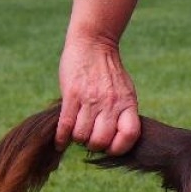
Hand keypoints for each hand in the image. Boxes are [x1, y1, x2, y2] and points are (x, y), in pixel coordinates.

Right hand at [56, 37, 141, 154]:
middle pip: (101, 140)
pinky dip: (61, 138)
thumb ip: (124, 113)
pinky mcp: (71, 94)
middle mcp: (110, 103)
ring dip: (78, 139)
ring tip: (78, 133)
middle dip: (94, 145)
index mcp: (127, 103)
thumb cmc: (110, 72)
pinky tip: (60, 143)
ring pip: (81, 135)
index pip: (130, 135)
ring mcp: (90, 99)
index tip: (111, 147)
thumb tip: (119, 140)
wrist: (93, 44)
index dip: (119, 147)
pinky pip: (65, 125)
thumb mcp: (125, 92)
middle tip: (90, 139)